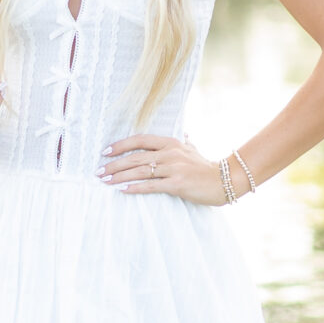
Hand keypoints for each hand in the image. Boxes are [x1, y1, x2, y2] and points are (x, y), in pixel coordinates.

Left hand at [100, 134, 225, 203]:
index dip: (121, 144)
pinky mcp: (177, 184)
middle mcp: (170, 153)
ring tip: (105, 180)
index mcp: (171, 143)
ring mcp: (174, 168)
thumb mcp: (193, 149)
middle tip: (98, 170)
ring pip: (140, 170)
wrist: (224, 180)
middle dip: (114, 163)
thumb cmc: (206, 166)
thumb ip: (184, 141)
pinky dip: (135, 187)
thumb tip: (183, 133)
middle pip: (135, 156)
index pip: (140, 140)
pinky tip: (123, 189)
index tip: (105, 151)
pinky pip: (151, 185)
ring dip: (120, 176)